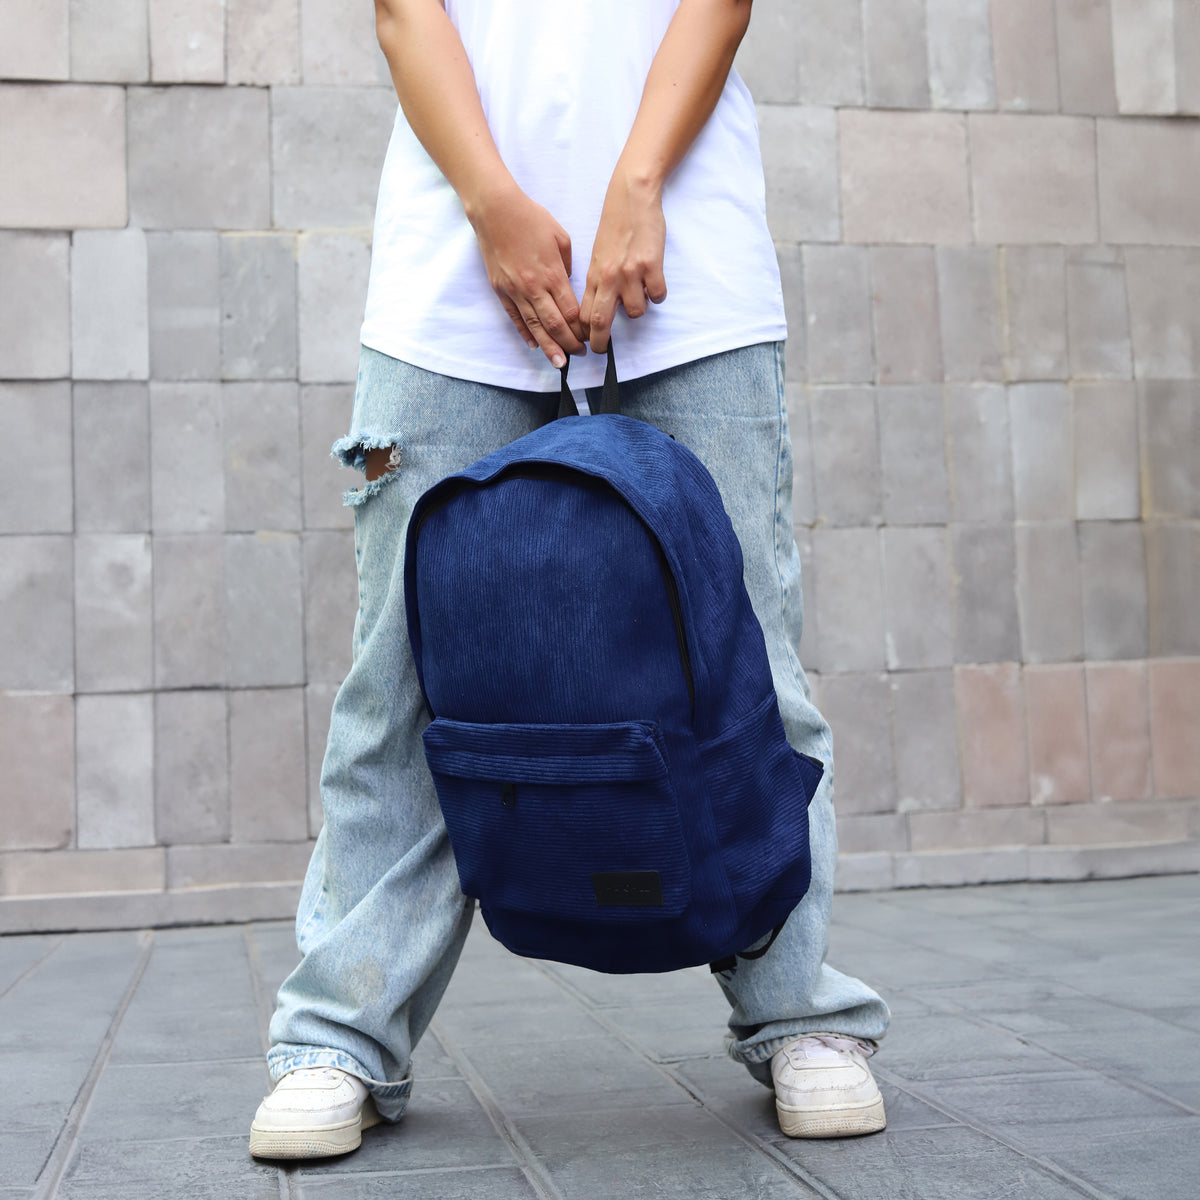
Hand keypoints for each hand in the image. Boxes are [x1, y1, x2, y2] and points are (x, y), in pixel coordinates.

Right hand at [468, 180, 585, 366]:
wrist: (495, 210)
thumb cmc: (530, 218)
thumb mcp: (561, 237)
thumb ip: (566, 266)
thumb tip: (566, 285)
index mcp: (552, 274)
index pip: (571, 312)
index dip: (582, 329)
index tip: (590, 337)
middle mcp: (534, 287)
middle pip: (555, 325)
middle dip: (569, 343)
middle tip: (579, 354)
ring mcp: (515, 291)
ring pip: (535, 327)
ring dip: (549, 348)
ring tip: (560, 363)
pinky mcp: (500, 290)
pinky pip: (515, 318)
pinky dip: (525, 333)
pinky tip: (534, 345)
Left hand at [581, 168, 667, 352]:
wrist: (631, 197)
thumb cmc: (615, 225)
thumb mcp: (598, 254)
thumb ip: (598, 280)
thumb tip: (600, 307)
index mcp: (594, 274)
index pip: (583, 313)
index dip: (583, 333)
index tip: (586, 342)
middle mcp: (609, 277)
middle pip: (600, 321)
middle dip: (600, 342)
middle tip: (602, 351)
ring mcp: (630, 273)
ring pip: (636, 311)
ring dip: (639, 307)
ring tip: (640, 291)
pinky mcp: (651, 266)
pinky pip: (657, 296)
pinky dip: (657, 293)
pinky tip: (654, 280)